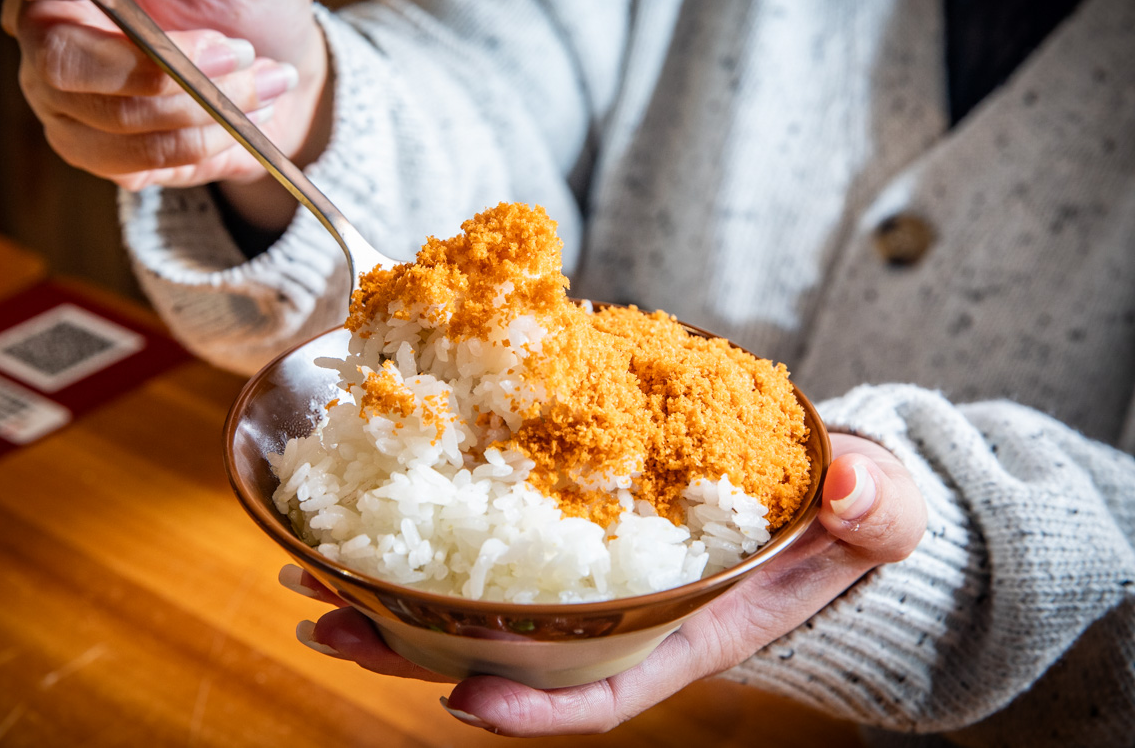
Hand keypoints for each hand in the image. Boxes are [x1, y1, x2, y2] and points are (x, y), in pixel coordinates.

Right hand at [0, 0, 329, 227]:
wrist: (288, 67)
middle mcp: (45, 36)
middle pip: (58, 60)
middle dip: (164, 64)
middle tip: (238, 49)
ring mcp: (66, 103)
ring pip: (115, 118)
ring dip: (205, 103)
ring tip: (258, 78)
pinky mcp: (102, 155)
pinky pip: (142, 160)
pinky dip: (206, 138)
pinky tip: (236, 116)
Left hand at [279, 432, 927, 735]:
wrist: (824, 484)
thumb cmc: (850, 514)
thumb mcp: (882, 512)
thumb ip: (878, 507)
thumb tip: (854, 487)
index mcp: (689, 625)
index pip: (609, 688)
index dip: (541, 708)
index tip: (465, 699)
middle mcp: (622, 613)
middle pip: (507, 652)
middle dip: (412, 650)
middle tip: (328, 622)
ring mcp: (588, 573)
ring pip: (476, 604)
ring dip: (389, 597)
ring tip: (311, 578)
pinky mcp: (569, 523)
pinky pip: (486, 538)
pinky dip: (422, 532)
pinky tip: (361, 514)